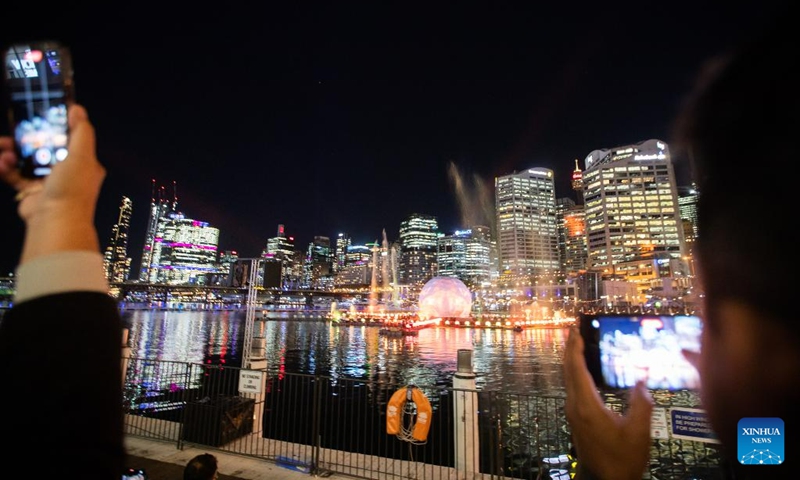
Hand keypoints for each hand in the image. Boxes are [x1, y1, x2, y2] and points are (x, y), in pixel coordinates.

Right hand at [0, 104, 104, 263]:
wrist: (55, 221)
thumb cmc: (73, 189)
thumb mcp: (82, 155)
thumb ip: (81, 131)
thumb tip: (77, 109)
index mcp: (84, 163)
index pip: (70, 139)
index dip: (55, 127)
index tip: (39, 116)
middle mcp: (67, 172)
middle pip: (44, 148)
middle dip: (27, 139)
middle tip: (14, 132)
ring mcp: (48, 182)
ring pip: (27, 160)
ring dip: (13, 152)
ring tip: (4, 150)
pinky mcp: (31, 192)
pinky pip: (15, 175)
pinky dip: (6, 168)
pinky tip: (2, 162)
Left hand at [563, 326, 652, 479]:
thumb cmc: (621, 461)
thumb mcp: (638, 432)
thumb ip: (641, 404)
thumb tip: (643, 381)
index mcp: (587, 406)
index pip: (576, 369)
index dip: (576, 347)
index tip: (576, 330)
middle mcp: (575, 407)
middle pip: (568, 370)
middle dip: (571, 348)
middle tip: (575, 329)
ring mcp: (573, 413)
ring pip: (568, 378)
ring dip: (572, 359)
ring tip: (578, 343)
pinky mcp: (576, 418)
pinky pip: (572, 386)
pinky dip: (576, 371)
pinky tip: (583, 368)